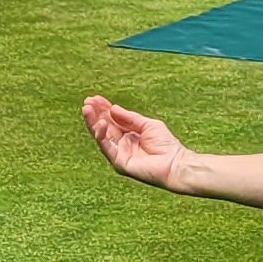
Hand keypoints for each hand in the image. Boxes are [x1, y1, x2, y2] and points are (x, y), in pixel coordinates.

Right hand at [82, 95, 196, 191]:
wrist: (175, 163)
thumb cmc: (166, 145)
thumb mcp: (147, 124)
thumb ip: (129, 118)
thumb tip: (113, 108)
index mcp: (128, 135)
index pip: (112, 120)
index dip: (103, 109)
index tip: (94, 98)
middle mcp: (121, 144)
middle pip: (104, 127)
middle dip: (95, 114)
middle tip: (87, 102)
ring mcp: (119, 154)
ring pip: (102, 137)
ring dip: (93, 123)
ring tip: (87, 109)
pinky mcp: (119, 163)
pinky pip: (107, 148)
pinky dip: (101, 136)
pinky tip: (100, 124)